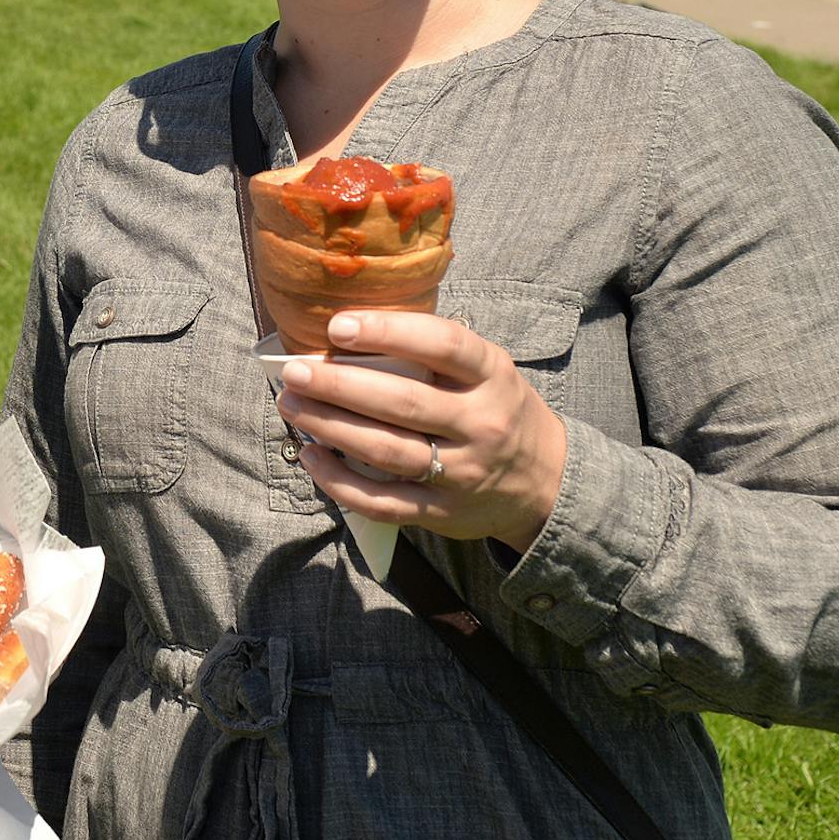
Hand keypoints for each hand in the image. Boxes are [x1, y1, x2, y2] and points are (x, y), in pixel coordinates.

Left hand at [274, 310, 567, 553]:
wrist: (547, 482)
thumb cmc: (498, 409)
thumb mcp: (489, 370)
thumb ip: (437, 352)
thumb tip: (355, 328)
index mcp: (492, 375)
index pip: (442, 345)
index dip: (388, 332)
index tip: (338, 326)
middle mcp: (480, 423)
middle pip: (402, 402)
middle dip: (339, 384)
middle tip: (294, 371)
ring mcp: (462, 472)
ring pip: (385, 450)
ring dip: (329, 426)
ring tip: (291, 404)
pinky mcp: (442, 513)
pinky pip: (382, 501)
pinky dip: (339, 482)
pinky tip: (311, 457)